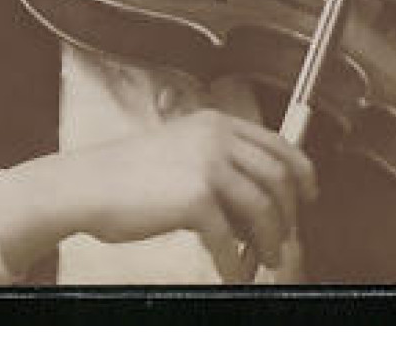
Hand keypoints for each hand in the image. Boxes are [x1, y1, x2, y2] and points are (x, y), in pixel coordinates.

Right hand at [2, 109, 317, 278]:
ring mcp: (208, 165)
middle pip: (279, 178)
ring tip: (263, 260)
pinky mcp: (195, 198)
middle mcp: (217, 138)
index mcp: (215, 123)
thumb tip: (254, 204)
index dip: (302, 172)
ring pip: (263, 209)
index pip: (278, 144)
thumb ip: (219, 166)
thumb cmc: (126, 175)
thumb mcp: (180, 153)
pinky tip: (231, 272)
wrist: (87, 185)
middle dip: (288, 214)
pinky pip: (230, 238)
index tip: (308, 195)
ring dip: (269, 241)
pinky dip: (235, 262)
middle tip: (284, 239)